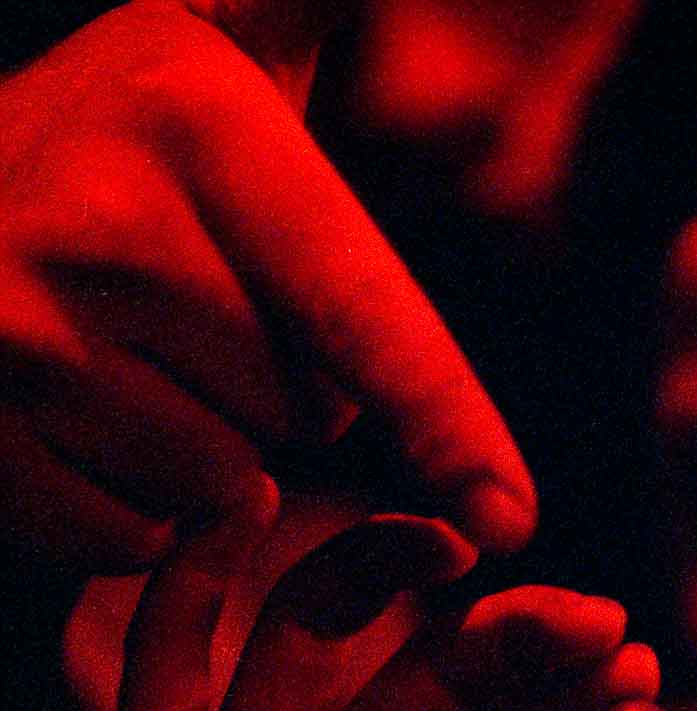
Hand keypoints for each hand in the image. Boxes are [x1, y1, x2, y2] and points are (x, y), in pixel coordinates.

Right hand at [0, 0, 535, 575]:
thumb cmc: (119, 138)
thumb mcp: (222, 45)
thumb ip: (316, 8)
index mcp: (194, 124)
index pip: (359, 314)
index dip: (447, 424)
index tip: (512, 518)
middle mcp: (98, 226)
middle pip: (309, 415)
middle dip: (284, 383)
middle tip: (193, 303)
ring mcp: (13, 339)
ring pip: (224, 484)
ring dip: (209, 448)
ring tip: (130, 352)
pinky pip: (131, 536)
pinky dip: (134, 505)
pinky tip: (83, 412)